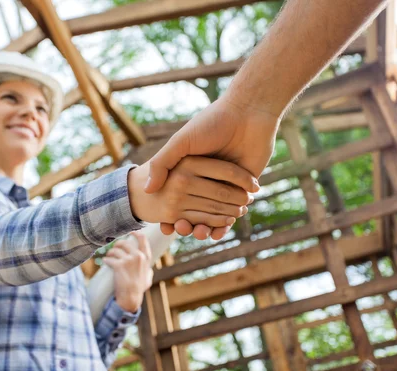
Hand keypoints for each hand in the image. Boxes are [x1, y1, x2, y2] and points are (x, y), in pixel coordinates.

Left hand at [103, 231, 152, 312]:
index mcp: (146, 258)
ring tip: (108, 257)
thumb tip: (149, 269)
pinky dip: (106, 261)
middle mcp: (138, 256)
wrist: (131, 297)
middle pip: (124, 243)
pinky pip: (109, 259)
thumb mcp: (148, 278)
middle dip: (117, 244)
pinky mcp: (119, 265)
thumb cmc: (139, 289)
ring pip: (115, 250)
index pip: (143, 239)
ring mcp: (128, 260)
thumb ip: (148, 271)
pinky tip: (105, 262)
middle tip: (114, 249)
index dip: (136, 233)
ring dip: (110, 253)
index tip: (130, 232)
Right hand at [145, 95, 279, 239]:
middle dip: (189, 223)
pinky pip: (231, 212)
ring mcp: (225, 183)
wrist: (248, 112)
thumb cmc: (211, 123)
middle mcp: (206, 177)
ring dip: (205, 226)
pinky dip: (223, 225)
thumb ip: (162, 164)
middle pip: (195, 208)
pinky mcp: (244, 188)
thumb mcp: (181, 142)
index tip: (166, 225)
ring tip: (198, 232)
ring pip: (212, 213)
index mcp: (189, 167)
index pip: (177, 196)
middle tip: (182, 229)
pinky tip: (215, 232)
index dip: (170, 212)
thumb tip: (147, 190)